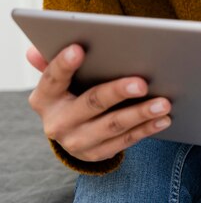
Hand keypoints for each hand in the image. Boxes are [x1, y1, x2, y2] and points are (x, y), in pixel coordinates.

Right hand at [27, 44, 171, 161]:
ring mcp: (77, 141)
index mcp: (45, 98)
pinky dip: (147, 129)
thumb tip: (34, 50)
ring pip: (113, 125)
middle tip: (142, 83)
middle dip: (117, 92)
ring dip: (141, 113)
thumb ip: (53, 63)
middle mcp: (57, 122)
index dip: (64, 64)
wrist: (70, 132)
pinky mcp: (96, 154)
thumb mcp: (59, 80)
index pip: (52, 78)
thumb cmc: (71, 93)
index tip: (78, 49)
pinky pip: (126, 141)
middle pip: (91, 103)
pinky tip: (163, 119)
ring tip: (163, 103)